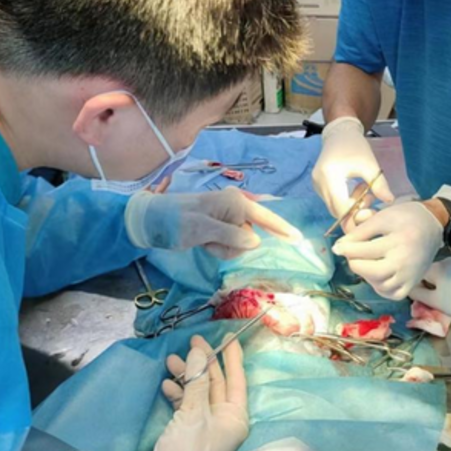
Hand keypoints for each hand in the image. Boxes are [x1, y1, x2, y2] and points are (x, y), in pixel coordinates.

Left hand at [125, 188, 302, 258]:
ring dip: (224, 248)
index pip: (265, 217)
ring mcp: (227, 218)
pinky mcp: (221, 228)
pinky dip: (219, 248)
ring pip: (241, 243)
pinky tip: (203, 243)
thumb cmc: (176, 221)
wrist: (151, 221)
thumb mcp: (203, 229)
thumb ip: (231, 235)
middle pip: (251, 235)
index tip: (298, 239)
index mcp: (234, 202)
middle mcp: (235, 207)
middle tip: (210, 242)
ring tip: (204, 242)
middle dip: (234, 245)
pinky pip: (230, 244)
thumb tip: (255, 242)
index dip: (282, 229)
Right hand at [143, 335, 248, 450]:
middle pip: (215, 383)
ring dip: (186, 376)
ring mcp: (205, 427)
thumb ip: (196, 383)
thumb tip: (199, 352)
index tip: (226, 335)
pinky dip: (177, 394)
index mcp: (234, 417)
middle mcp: (223, 421)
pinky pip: (185, 406)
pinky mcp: (186, 433)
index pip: (237, 379)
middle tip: (191, 341)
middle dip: (203, 363)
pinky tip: (167, 385)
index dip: (232, 357)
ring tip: (170, 361)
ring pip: (197, 393)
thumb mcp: (193, 416)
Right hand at [312, 117, 394, 222]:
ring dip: (352, 205)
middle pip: (338, 212)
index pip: (341, 209)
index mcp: (330, 176)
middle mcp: (319, 183)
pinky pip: (332, 202)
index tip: (373, 211)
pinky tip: (355, 187)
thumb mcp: (370, 164)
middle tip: (371, 197)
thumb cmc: (355, 146)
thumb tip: (390, 201)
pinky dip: (345, 200)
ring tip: (364, 188)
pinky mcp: (318, 186)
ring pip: (335, 208)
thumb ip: (379, 184)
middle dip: (357, 210)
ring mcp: (316, 186)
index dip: (357, 216)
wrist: (340, 134)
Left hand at [332, 201, 443, 300]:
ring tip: (365, 263)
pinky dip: (381, 288)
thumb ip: (361, 232)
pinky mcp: (413, 282)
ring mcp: (411, 275)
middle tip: (352, 255)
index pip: (366, 250)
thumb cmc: (405, 217)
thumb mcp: (382, 217)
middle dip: (356, 264)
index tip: (338, 247)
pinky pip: (394, 294)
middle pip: (373, 272)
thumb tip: (339, 247)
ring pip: (382, 286)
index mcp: (399, 241)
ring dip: (367, 276)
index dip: (347, 249)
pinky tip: (376, 276)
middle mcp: (406, 261)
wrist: (431, 224)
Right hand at [408, 258, 450, 324]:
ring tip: (450, 293)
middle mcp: (446, 260)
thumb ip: (418, 293)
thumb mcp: (435, 302)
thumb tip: (407, 287)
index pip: (418, 272)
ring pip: (444, 270)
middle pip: (432, 270)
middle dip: (432, 282)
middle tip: (438, 297)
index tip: (424, 295)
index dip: (419, 284)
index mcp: (435, 267)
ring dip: (444, 279)